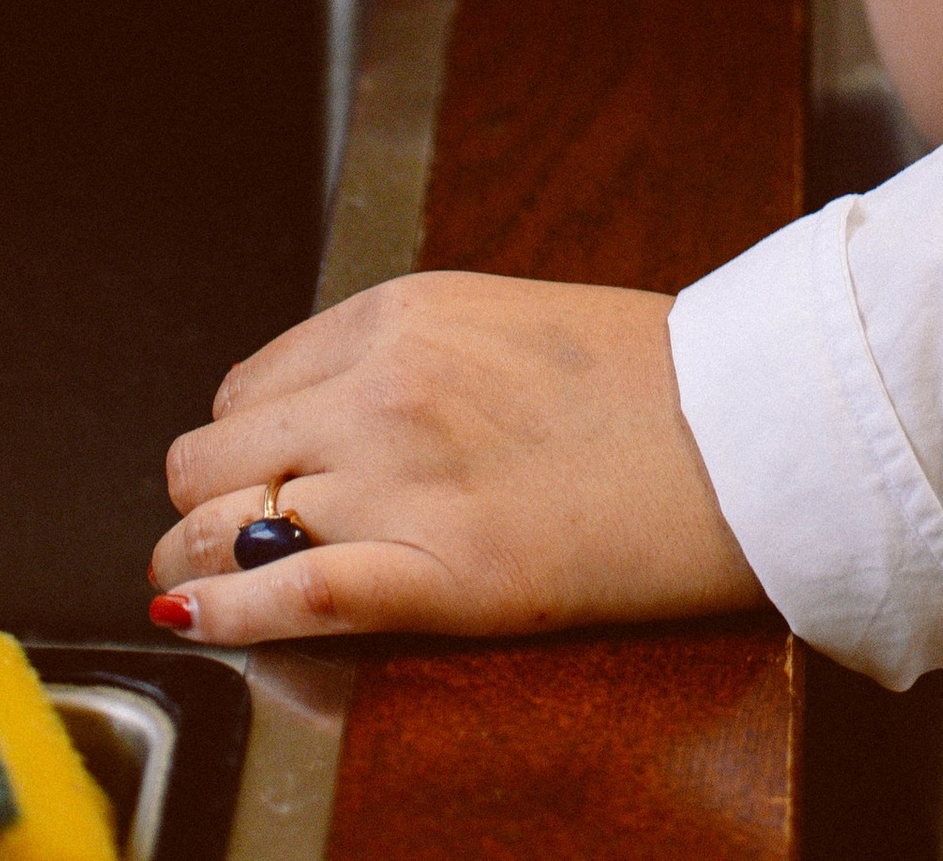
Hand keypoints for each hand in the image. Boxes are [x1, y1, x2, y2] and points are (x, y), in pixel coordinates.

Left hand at [149, 272, 762, 645]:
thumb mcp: (505, 323)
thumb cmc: (650, 382)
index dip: (248, 442)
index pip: (249, 386)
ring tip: (210, 593)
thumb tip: (330, 419)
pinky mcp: (431, 573)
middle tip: (238, 540)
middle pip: (211, 457)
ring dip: (200, 568)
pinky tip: (197, 627)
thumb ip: (409, 359)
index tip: (266, 475)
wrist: (744, 434)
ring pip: (219, 531)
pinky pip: (281, 599)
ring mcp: (397, 480)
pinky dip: (224, 620)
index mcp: (400, 315)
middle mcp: (379, 388)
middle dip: (211, 504)